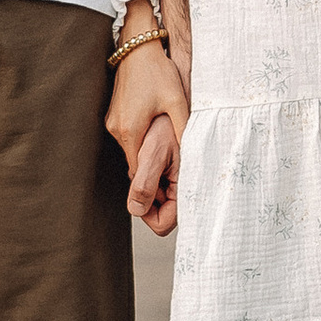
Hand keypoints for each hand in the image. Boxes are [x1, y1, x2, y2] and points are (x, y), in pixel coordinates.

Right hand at [107, 43, 187, 238]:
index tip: (167, 194)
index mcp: (131, 131)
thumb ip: (183, 130)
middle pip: (135, 163)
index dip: (152, 185)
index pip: (138, 173)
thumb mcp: (177, 101)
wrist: (137, 45)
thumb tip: (193, 154)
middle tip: (171, 181)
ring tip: (167, 155)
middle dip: (151, 172)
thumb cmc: (157, 71)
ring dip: (147, 154)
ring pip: (132, 150)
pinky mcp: (115, 114)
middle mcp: (117, 130)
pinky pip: (129, 136)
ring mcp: (113, 121)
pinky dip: (142, 140)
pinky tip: (156, 132)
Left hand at [123, 113, 178, 236]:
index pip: (162, 224)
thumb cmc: (169, 120)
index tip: (139, 192)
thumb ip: (144, 184)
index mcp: (184, 189)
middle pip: (157, 210)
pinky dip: (147, 170)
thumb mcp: (153, 152)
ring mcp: (177, 179)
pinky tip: (151, 151)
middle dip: (145, 192)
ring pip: (153, 195)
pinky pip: (154, 180)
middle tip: (145, 166)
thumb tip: (136, 209)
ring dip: (145, 179)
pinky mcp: (171, 169)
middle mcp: (183, 187)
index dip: (146, 212)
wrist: (174, 96)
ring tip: (150, 154)